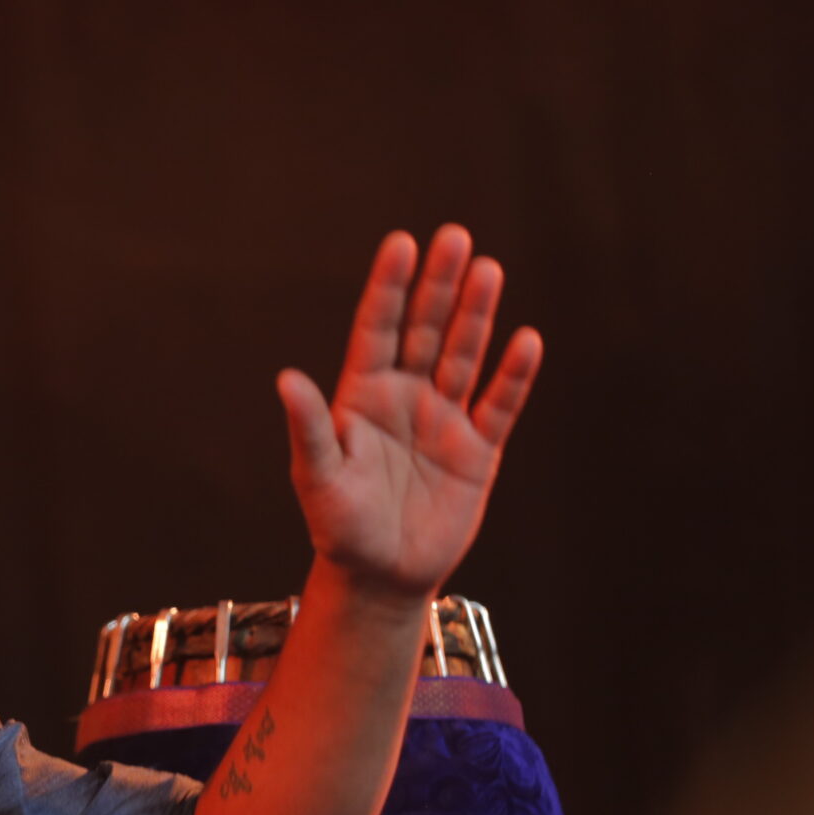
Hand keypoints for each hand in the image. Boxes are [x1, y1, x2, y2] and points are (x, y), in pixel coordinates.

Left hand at [278, 225, 541, 602]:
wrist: (380, 577)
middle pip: (426, 330)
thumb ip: (310, 429)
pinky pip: (500, 406)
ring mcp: (445, 420)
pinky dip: (514, 376)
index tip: (402, 243)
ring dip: (476, 315)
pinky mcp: (478, 451)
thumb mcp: (318, 478)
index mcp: (363, 395)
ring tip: (489, 269)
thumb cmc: (339, 527)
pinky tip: (526, 340)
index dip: (390, 288)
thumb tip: (287, 379)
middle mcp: (406, 397)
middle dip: (439, 285)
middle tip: (455, 237)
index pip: (378, 329)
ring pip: (464, 356)